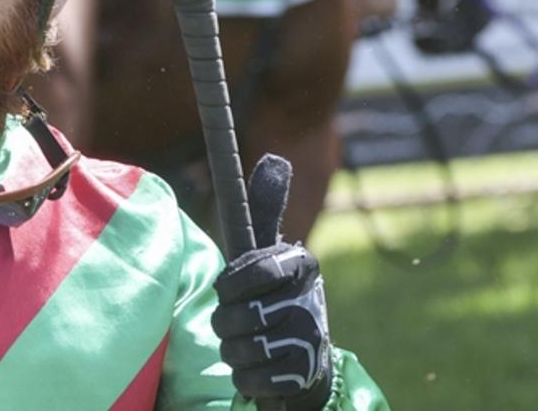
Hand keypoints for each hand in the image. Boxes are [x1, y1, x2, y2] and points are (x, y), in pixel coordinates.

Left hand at [211, 155, 332, 409]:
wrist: (308, 358)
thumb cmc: (277, 295)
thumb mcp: (269, 250)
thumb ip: (264, 209)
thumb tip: (275, 159)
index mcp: (300, 264)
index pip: (252, 271)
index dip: (232, 285)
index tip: (230, 290)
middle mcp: (309, 299)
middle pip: (235, 316)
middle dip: (228, 322)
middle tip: (239, 321)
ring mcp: (308, 339)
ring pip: (237, 347)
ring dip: (234, 349)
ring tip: (248, 343)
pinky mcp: (301, 376)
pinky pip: (250, 378)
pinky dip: (246, 376)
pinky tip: (256, 369)